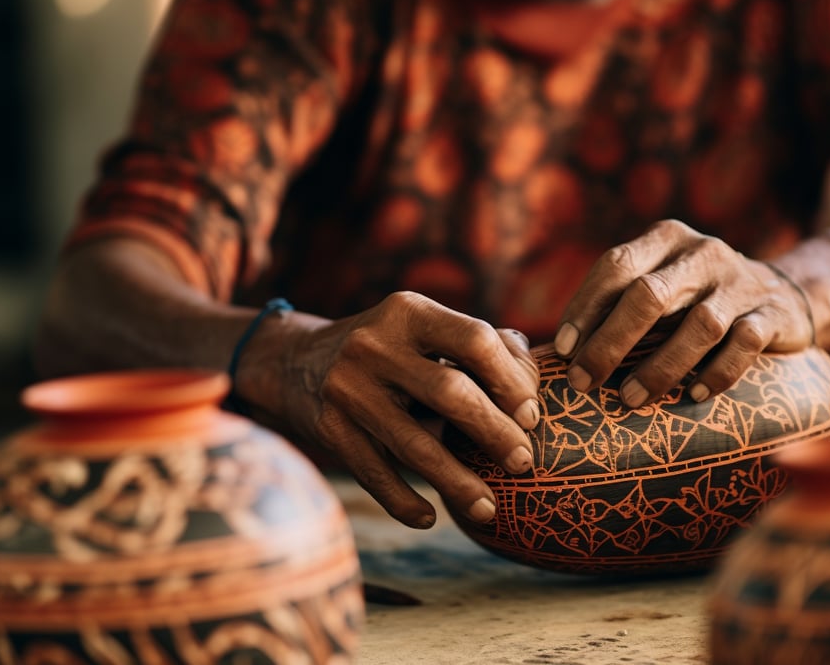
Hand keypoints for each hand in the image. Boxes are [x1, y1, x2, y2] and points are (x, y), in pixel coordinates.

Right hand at [256, 292, 539, 528]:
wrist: (295, 361)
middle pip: (451, 393)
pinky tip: (430, 517)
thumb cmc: (389, 349)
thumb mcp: (425, 330)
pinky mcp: (327, 428)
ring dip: (457, 482)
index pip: (475, 340)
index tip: (531, 416)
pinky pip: (375, 474)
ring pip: (415, 445)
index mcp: (409, 311)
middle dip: (495, 433)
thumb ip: (483, 346)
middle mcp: (374, 345)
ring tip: (488, 509)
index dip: (511, 380)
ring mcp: (347, 388)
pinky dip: (405, 502)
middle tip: (524, 462)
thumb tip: (534, 383)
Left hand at [553, 220, 813, 406]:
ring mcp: (740, 282)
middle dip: (611, 342)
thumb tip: (561, 353)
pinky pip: (744, 345)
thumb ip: (620, 302)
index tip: (563, 349)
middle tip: (584, 382)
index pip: (617, 264)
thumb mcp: (660, 285)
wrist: (784, 294)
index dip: (586, 307)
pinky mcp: (772, 313)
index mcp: (666, 238)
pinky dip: (716, 373)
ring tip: (630, 399)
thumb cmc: (695, 299)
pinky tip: (692, 396)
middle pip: (650, 295)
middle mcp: (703, 253)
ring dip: (660, 367)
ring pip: (699, 325)